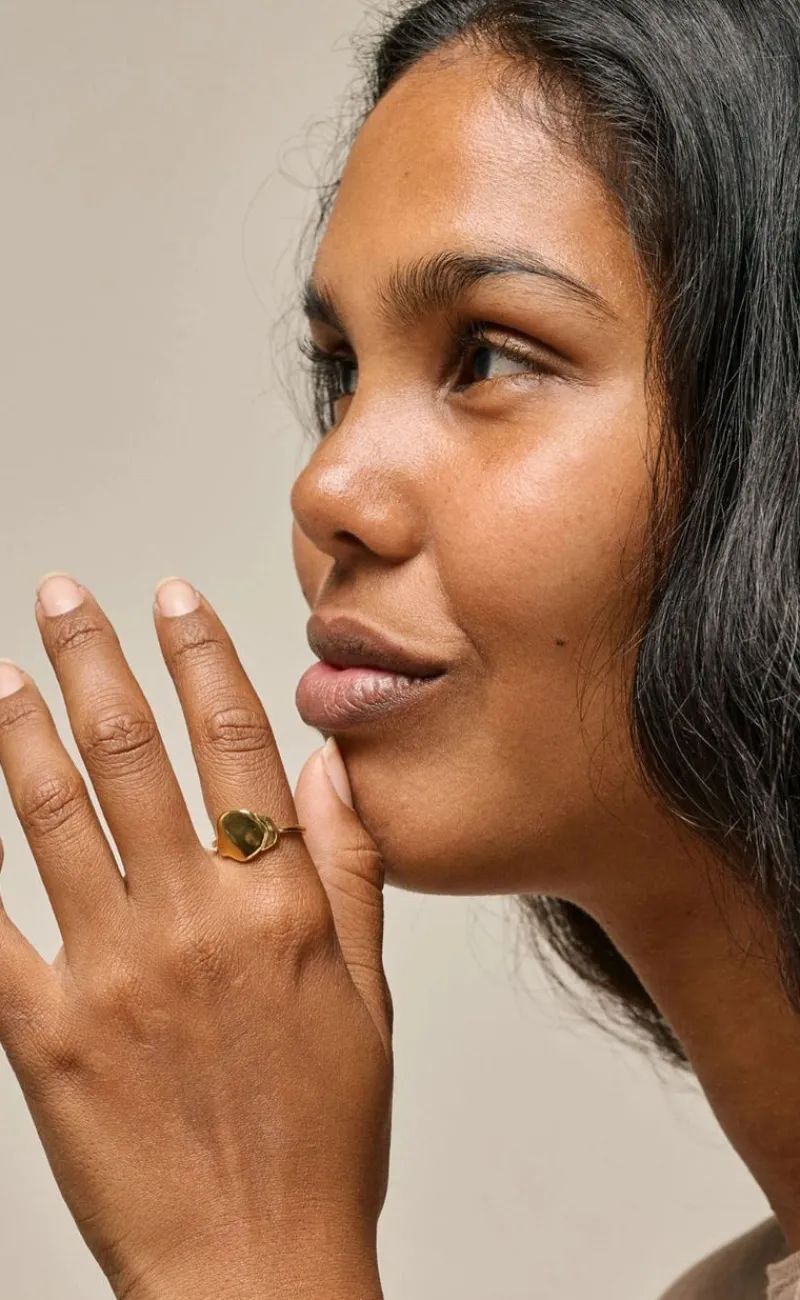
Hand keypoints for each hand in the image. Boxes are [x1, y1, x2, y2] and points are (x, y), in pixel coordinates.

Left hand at [0, 575, 391, 1299]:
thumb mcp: (368, 998)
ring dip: (24, 732)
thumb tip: (329, 769)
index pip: (236, 745)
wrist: (257, 1269)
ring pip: (57, 818)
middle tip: (64, 599)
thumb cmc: (323, 1140)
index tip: (173, 599)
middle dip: (95, 661)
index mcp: (278, 907)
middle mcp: (194, 921)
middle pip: (135, 756)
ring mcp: (114, 974)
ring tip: (5, 672)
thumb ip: (350, 872)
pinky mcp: (45, 1036)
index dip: (200, 658)